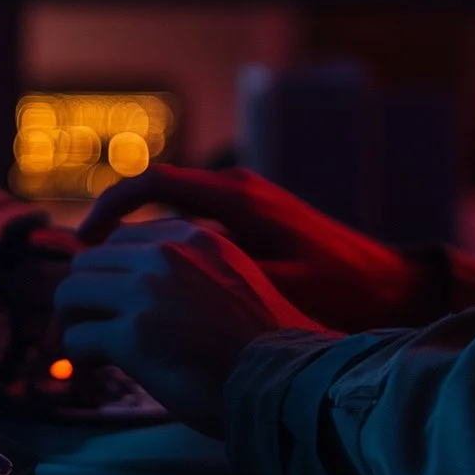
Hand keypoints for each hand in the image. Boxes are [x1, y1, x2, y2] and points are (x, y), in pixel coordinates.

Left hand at [56, 220, 328, 434]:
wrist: (283, 381)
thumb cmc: (261, 344)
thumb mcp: (229, 281)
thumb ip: (187, 272)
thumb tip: (133, 290)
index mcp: (192, 238)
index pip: (120, 240)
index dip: (107, 274)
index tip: (108, 303)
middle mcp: (166, 254)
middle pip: (87, 262)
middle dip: (83, 299)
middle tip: (92, 333)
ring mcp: (147, 291)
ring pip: (70, 292)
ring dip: (73, 324)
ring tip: (90, 353)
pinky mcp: (133, 333)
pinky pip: (78, 338)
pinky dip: (79, 358)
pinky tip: (96, 371)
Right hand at [77, 165, 426, 331]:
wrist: (393, 286)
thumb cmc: (343, 290)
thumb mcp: (279, 287)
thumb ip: (221, 279)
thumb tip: (152, 290)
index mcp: (238, 200)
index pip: (153, 184)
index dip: (109, 211)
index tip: (81, 244)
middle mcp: (238, 192)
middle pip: (155, 195)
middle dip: (113, 229)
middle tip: (81, 271)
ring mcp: (246, 205)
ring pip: (173, 211)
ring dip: (139, 240)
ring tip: (107, 283)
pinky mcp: (254, 224)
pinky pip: (193, 224)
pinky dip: (166, 247)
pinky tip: (154, 287)